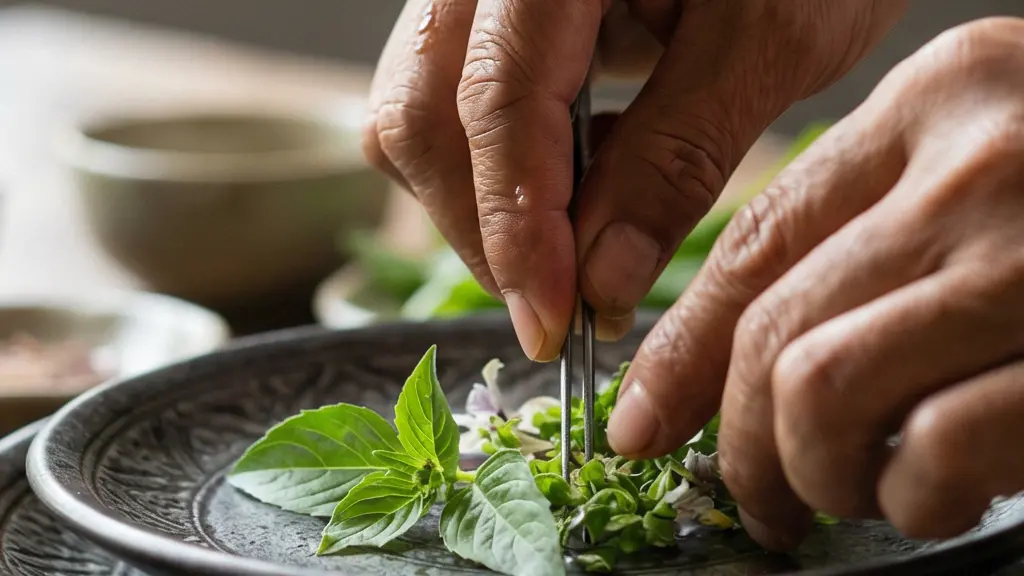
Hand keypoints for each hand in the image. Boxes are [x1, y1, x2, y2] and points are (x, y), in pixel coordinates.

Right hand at [364, 0, 906, 360]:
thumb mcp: (768, 41)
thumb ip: (677, 157)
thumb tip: (601, 282)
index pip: (498, 103)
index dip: (518, 230)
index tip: (553, 327)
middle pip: (422, 115)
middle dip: (484, 231)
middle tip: (559, 311)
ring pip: (418, 115)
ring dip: (481, 207)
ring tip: (566, 256)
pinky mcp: (488, 21)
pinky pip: (445, 103)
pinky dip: (494, 170)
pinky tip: (568, 194)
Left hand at [608, 17, 1023, 549]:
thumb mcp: (987, 169)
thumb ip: (875, 232)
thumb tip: (740, 353)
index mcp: (940, 98)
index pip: (750, 241)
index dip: (677, 349)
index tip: (642, 421)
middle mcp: (984, 160)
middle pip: (772, 331)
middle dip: (738, 442)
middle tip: (757, 496)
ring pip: (822, 392)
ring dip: (816, 475)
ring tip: (852, 495)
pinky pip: (934, 452)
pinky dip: (913, 499)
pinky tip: (934, 497)